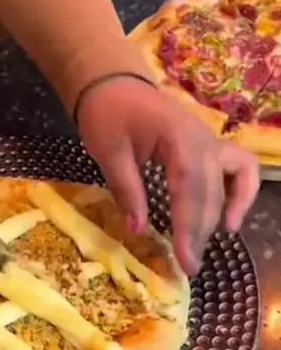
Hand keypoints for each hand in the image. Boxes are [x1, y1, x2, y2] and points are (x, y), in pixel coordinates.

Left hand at [76, 77, 259, 274]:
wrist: (114, 83)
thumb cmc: (108, 114)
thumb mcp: (109, 152)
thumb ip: (126, 190)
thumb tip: (138, 231)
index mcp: (179, 137)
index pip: (191, 188)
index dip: (190, 227)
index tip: (185, 260)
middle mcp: (204, 139)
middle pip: (212, 191)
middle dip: (201, 231)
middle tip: (188, 266)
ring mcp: (211, 142)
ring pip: (233, 181)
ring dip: (223, 213)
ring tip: (206, 243)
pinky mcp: (210, 147)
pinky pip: (240, 169)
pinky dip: (240, 193)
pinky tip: (229, 219)